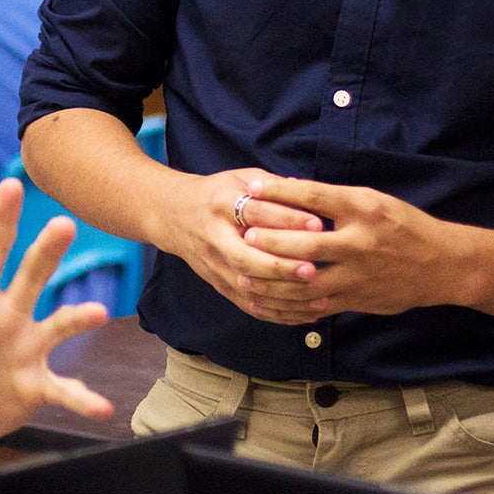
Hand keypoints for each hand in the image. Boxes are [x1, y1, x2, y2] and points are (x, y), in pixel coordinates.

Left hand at [0, 179, 113, 444]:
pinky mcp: (39, 383)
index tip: (12, 184)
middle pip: (32, 273)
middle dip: (47, 249)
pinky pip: (65, 389)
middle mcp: (9, 313)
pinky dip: (83, 399)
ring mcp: (29, 346)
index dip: (2, 217)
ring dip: (79, 317)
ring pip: (60, 323)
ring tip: (96, 313)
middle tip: (64, 225)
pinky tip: (101, 408)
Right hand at [161, 166, 325, 323]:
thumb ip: (274, 187)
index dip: (286, 218)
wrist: (174, 216)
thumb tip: (311, 194)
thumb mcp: (240, 178)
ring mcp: (216, 266)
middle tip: (313, 270)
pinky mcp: (220, 286)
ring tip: (319, 299)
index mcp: (221, 204)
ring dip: (285, 297)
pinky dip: (278, 314)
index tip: (317, 224)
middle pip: (247, 258)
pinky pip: (250, 305)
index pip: (255, 213)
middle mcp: (215, 238)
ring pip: (250, 288)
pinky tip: (304, 315)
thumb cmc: (217, 194)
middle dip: (281, 267)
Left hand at [235, 176, 468, 322]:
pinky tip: (270, 301)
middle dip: (270, 240)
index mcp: (362, 210)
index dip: (279, 191)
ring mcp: (357, 275)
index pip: (313, 197)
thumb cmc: (403, 226)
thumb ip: (333, 198)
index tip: (252, 187)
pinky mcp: (356, 300)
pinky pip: (316, 305)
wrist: (442, 265)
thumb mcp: (373, 201)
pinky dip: (290, 304)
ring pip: (306, 280)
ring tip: (245, 273)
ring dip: (272, 278)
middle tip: (243, 235)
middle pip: (305, 242)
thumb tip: (290, 187)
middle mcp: (359, 242)